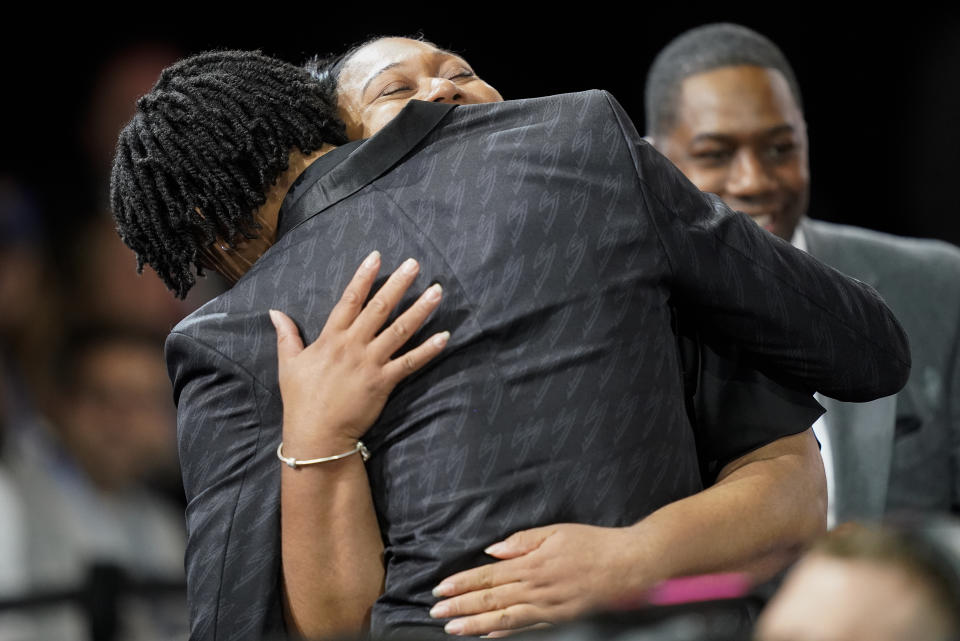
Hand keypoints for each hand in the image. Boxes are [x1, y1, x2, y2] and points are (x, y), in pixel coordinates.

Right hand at [270, 250, 447, 453]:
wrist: (317, 434)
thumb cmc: (301, 400)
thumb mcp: (288, 364)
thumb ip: (287, 335)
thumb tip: (274, 311)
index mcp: (331, 338)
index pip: (349, 300)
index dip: (363, 277)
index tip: (377, 256)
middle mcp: (353, 346)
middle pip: (379, 308)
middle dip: (398, 284)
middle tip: (415, 264)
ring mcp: (370, 363)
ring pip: (400, 330)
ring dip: (420, 310)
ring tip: (437, 292)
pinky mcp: (383, 382)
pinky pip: (410, 363)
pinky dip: (429, 350)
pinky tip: (445, 336)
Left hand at [430, 524, 644, 636]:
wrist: (628, 566)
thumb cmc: (593, 543)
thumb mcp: (556, 531)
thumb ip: (523, 541)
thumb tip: (494, 551)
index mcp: (532, 564)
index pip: (488, 575)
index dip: (462, 583)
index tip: (440, 589)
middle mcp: (536, 588)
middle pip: (490, 599)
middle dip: (460, 606)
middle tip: (435, 612)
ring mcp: (547, 608)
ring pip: (503, 619)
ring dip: (474, 624)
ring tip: (452, 629)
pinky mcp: (559, 620)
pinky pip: (526, 628)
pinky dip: (504, 633)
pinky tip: (487, 636)